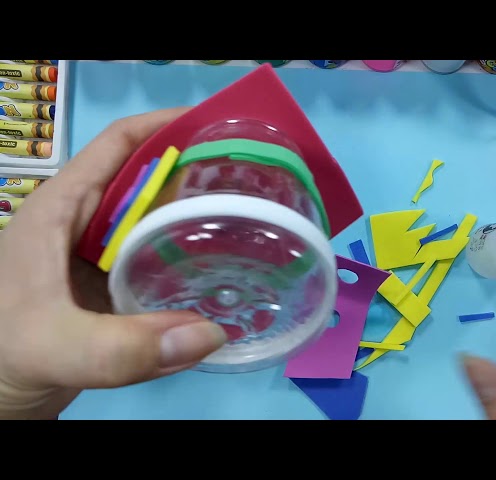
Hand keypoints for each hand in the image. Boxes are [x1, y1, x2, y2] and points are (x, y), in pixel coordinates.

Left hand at [0, 109, 226, 419]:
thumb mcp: (52, 346)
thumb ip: (124, 347)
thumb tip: (213, 334)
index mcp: (62, 209)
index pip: (119, 145)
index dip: (166, 126)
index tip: (219, 129)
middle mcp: (83, 227)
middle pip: (147, 183)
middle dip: (196, 176)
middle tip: (251, 185)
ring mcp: (98, 261)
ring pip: (156, 225)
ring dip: (196, 222)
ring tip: (247, 223)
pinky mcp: (109, 294)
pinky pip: (157, 267)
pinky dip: (188, 266)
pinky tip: (220, 275)